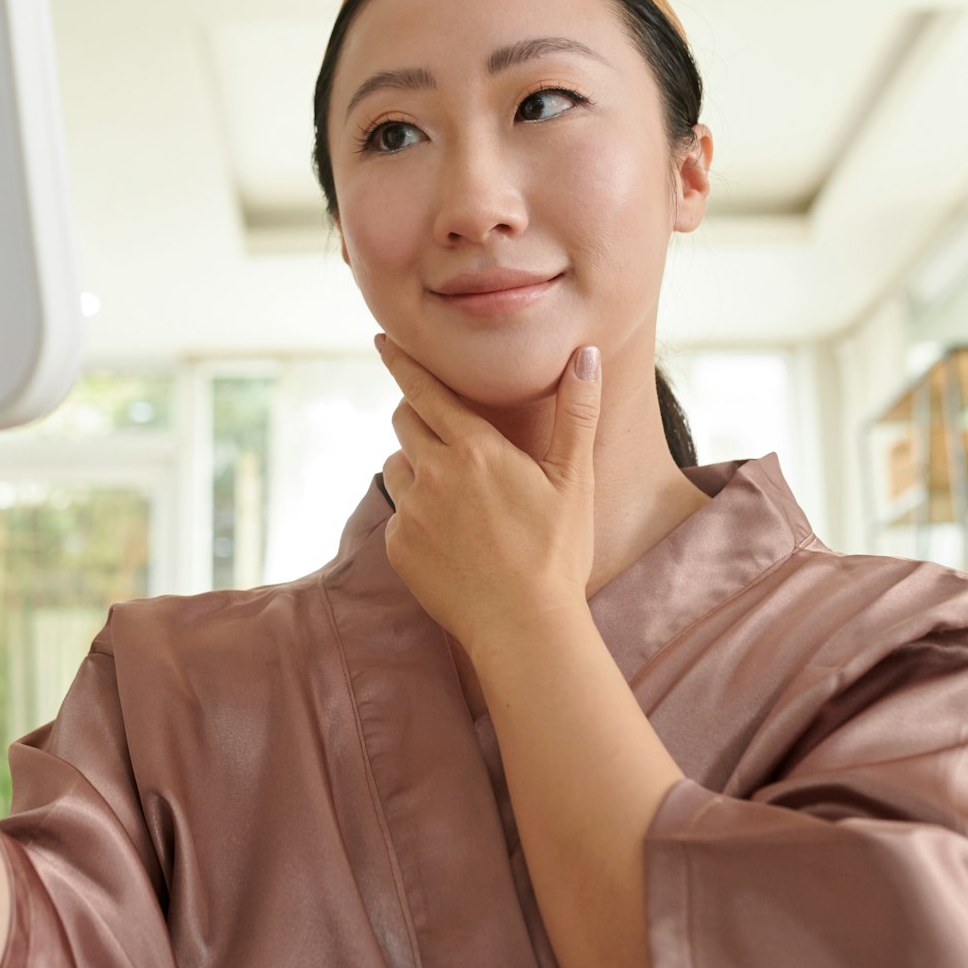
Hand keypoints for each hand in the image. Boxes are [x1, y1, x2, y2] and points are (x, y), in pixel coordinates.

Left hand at [374, 333, 603, 655]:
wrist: (524, 627)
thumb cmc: (555, 552)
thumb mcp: (573, 479)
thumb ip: (576, 412)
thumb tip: (585, 354)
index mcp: (473, 449)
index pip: (424, 390)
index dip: (401, 362)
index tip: (383, 340)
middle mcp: (432, 473)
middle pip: (405, 422)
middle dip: (419, 417)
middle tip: (450, 435)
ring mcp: (409, 512)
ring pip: (398, 468)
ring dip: (417, 468)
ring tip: (460, 497)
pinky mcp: (397, 547)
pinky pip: (398, 515)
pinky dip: (417, 516)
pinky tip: (453, 539)